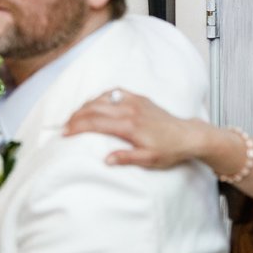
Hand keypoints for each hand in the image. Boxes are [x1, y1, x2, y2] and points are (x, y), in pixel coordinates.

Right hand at [64, 88, 206, 168]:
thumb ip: (126, 158)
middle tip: (64, 126)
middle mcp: (130, 110)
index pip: (96, 123)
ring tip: (75, 117)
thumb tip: (106, 160)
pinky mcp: (140, 98)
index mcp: (129, 126)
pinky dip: (102, 96)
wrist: (188, 135)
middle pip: (94, 108)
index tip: (64, 133)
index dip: (77, 127)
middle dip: (76, 116)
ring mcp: (135, 102)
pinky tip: (95, 103)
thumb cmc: (169, 150)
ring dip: (86, 106)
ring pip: (103, 98)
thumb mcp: (149, 160)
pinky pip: (116, 92)